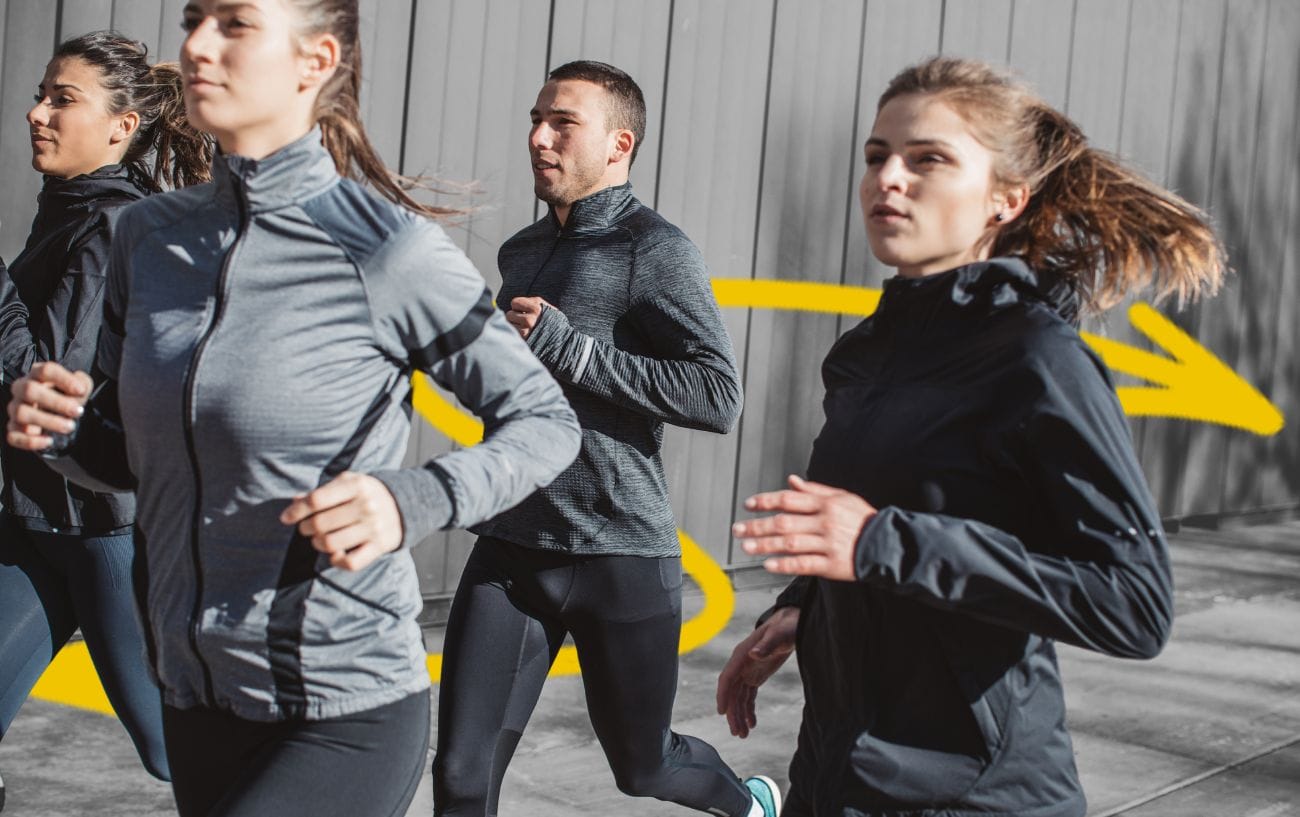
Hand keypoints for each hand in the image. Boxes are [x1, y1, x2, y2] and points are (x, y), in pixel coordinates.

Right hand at [6, 361, 92, 450]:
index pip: (46, 370)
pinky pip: (14, 436)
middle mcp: (21, 389)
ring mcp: (15, 409)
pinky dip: (31, 441)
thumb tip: (80, 388)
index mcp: (37, 375)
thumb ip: (82, 384)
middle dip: (56, 402)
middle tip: (78, 411)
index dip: (64, 380)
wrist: (58, 415)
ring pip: (21, 413)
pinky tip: (49, 441)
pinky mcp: (14, 429)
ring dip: (48, 421)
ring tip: (69, 426)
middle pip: (29, 390)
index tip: (81, 391)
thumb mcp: (79, 388)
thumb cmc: (67, 397)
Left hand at [280, 471, 403, 570]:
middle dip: (305, 528)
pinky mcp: (380, 546)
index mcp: (357, 485)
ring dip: (317, 543)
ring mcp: (374, 527)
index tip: (286, 517)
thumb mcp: (348, 483)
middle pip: (320, 523)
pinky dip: (336, 560)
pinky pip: (350, 562)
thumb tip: (294, 502)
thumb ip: (322, 491)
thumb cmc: (367, 493)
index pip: (317, 500)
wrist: (404, 505)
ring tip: (319, 539)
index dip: (297, 510)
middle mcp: (367, 505)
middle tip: (306, 528)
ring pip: (330, 543)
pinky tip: (335, 554)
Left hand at [504, 296, 552, 340]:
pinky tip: (525, 335)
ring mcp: (526, 331)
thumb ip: (528, 302)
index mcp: (536, 308)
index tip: (525, 311)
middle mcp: (530, 320)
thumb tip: (507, 303)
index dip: (518, 307)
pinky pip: (512, 333)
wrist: (560, 339)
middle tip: (524, 321)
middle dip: (515, 317)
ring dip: (514, 326)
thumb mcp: (542, 306)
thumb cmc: (549, 320)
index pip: (514, 303)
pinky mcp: (523, 340)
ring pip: (509, 324)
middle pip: (509, 314)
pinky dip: (515, 333)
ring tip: (525, 328)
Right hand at [716, 606, 798, 737]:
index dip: (723, 695)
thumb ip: (767, 644)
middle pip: (732, 692)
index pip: (727, 678)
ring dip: (740, 715)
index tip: (722, 712)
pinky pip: (748, 695)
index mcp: (742, 654)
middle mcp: (741, 663)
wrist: (794, 622)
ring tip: (744, 734)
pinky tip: (752, 723)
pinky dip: (749, 710)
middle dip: (733, 713)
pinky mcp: (756, 675)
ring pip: (739, 697)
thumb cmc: (787, 626)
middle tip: (737, 733)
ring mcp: (748, 670)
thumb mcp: (780, 635)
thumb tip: (753, 653)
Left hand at [733, 474, 876, 580]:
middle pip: (784, 522)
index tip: (748, 505)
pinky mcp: (832, 564)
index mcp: (825, 504)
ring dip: (765, 545)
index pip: (789, 499)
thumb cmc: (863, 520)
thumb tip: (791, 481)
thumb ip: (815, 490)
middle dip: (757, 525)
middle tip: (737, 529)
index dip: (766, 501)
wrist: (888, 545)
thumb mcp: (842, 498)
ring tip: (746, 546)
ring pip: (790, 544)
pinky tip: (768, 565)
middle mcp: (825, 522)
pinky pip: (804, 564)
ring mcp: (828, 544)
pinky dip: (785, 565)